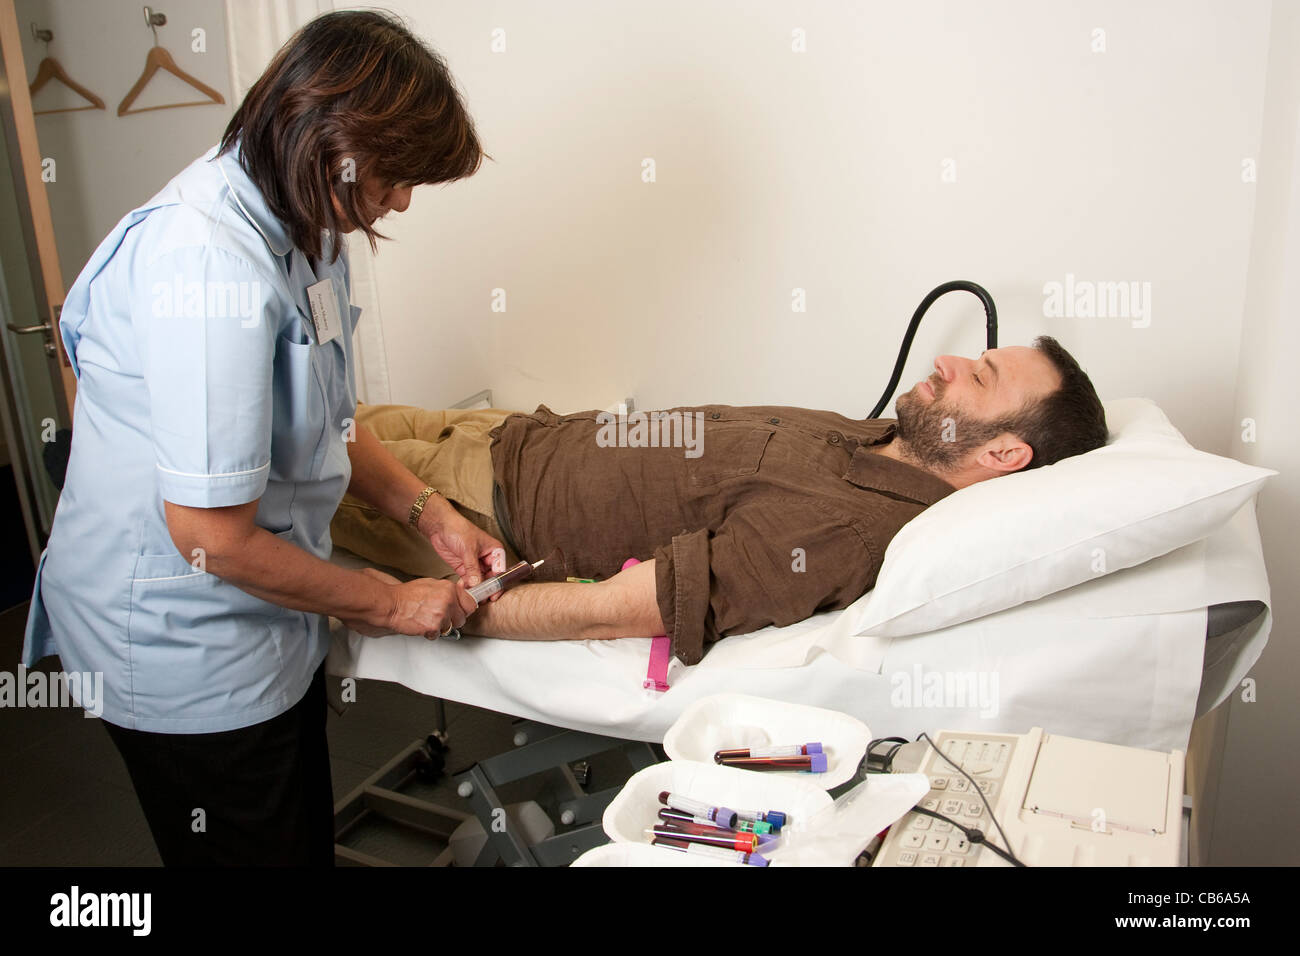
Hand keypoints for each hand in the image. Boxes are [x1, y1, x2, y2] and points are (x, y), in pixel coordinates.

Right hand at [344, 568, 476, 639]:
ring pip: (450, 627)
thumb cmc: (407, 595)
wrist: (390, 604)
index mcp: (449, 589)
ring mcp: (441, 615)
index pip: (470, 603)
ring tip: (427, 618)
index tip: (460, 611)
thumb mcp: (431, 584)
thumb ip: (448, 591)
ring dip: (440, 626)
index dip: (464, 609)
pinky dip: (430, 633)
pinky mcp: (433, 627)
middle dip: (453, 620)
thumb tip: (462, 593)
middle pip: (462, 618)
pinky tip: (422, 624)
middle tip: (440, 617)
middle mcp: (448, 601)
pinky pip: (438, 635)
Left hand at [418, 498, 506, 590]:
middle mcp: (487, 559)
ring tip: (470, 596)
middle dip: (485, 589)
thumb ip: (473, 568)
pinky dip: (466, 587)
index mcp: (494, 551)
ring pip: (479, 582)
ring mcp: (475, 564)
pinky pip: (468, 581)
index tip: (493, 595)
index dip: (497, 584)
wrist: (440, 527)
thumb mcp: (468, 549)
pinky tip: (463, 589)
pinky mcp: (464, 568)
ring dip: (475, 589)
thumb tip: (477, 584)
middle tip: (481, 599)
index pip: (500, 571)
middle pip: (490, 579)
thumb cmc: (458, 529)